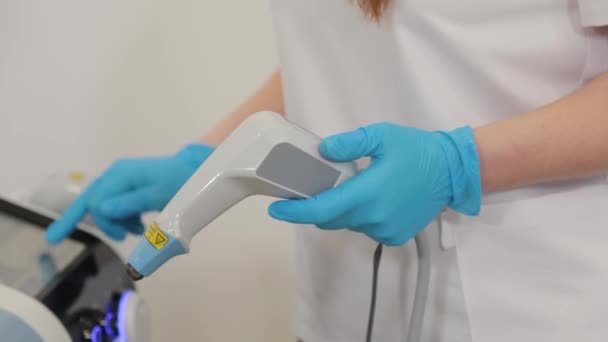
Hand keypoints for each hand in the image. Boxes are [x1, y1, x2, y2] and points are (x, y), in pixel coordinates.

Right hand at [46, 144, 213, 243]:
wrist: (193, 170)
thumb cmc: (179, 182)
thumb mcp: (158, 196)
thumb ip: (130, 203)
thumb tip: (103, 210)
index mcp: (121, 174)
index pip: (97, 202)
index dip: (104, 222)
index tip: (122, 236)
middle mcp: (115, 173)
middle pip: (93, 201)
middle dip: (105, 222)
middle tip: (124, 236)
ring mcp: (119, 177)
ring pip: (103, 203)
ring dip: (116, 220)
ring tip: (138, 229)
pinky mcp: (125, 184)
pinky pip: (112, 202)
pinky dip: (121, 216)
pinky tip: (136, 224)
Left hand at [268, 123, 480, 245]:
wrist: (452, 171)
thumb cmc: (417, 150)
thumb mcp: (382, 136)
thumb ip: (350, 143)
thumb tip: (324, 150)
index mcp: (367, 193)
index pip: (321, 210)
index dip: (295, 212)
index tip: (276, 208)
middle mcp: (374, 217)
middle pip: (330, 218)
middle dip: (317, 206)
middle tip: (312, 188)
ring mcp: (385, 230)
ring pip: (348, 223)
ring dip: (341, 209)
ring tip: (351, 187)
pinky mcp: (395, 235)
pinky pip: (366, 228)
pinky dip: (360, 216)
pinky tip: (371, 198)